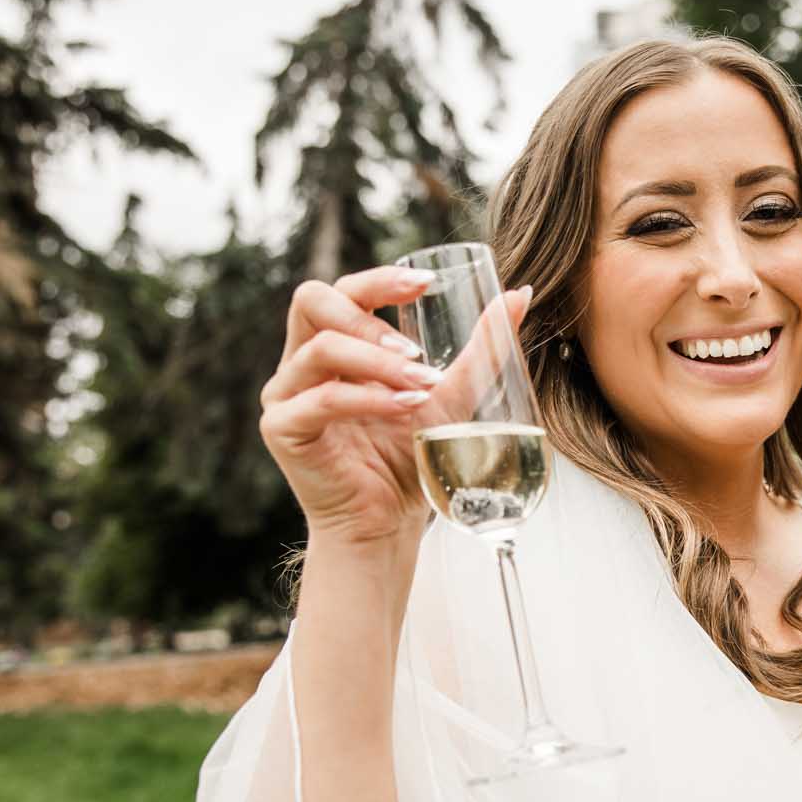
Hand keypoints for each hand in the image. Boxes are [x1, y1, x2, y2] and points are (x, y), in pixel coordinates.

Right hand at [258, 267, 534, 548]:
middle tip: (415, 345)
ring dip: (378, 362)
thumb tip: (519, 295)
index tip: (428, 284)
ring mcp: (285, 394)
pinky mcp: (282, 430)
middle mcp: (301, 362)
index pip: (344, 291)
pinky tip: (405, 406)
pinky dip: (368, 399)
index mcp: (333, 343)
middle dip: (367, 312)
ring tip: (423, 382)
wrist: (389, 521)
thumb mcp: (451, 393)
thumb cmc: (410, 455)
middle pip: (312, 300)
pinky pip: (320, 400)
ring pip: (320, 349)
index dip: (380, 279)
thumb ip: (481, 347)